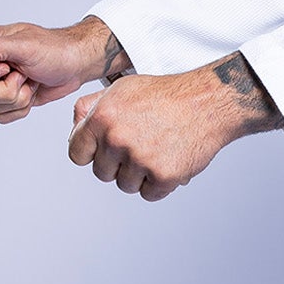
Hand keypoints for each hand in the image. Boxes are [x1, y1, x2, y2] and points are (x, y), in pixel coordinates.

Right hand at [0, 16, 128, 123]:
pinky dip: (21, 109)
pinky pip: (2, 117)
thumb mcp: (25, 44)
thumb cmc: (54, 49)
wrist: (77, 64)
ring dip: (17, 99)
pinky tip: (32, 93)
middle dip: (5, 90)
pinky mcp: (9, 100)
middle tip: (23, 75)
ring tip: (31, 81)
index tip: (7, 67)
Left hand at [67, 53, 279, 201]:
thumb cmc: (167, 94)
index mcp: (103, 117)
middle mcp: (117, 138)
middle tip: (141, 145)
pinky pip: (149, 194)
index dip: (92, 153)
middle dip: (118, 164)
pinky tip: (169, 160)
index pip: (77, 153)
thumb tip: (76, 127)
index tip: (105, 150)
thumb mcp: (122, 89)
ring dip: (140, 175)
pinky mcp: (163, 176)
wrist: (207, 102)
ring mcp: (140, 159)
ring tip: (157, 150)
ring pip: (125, 185)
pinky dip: (159, 183)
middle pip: (102, 173)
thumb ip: (92, 107)